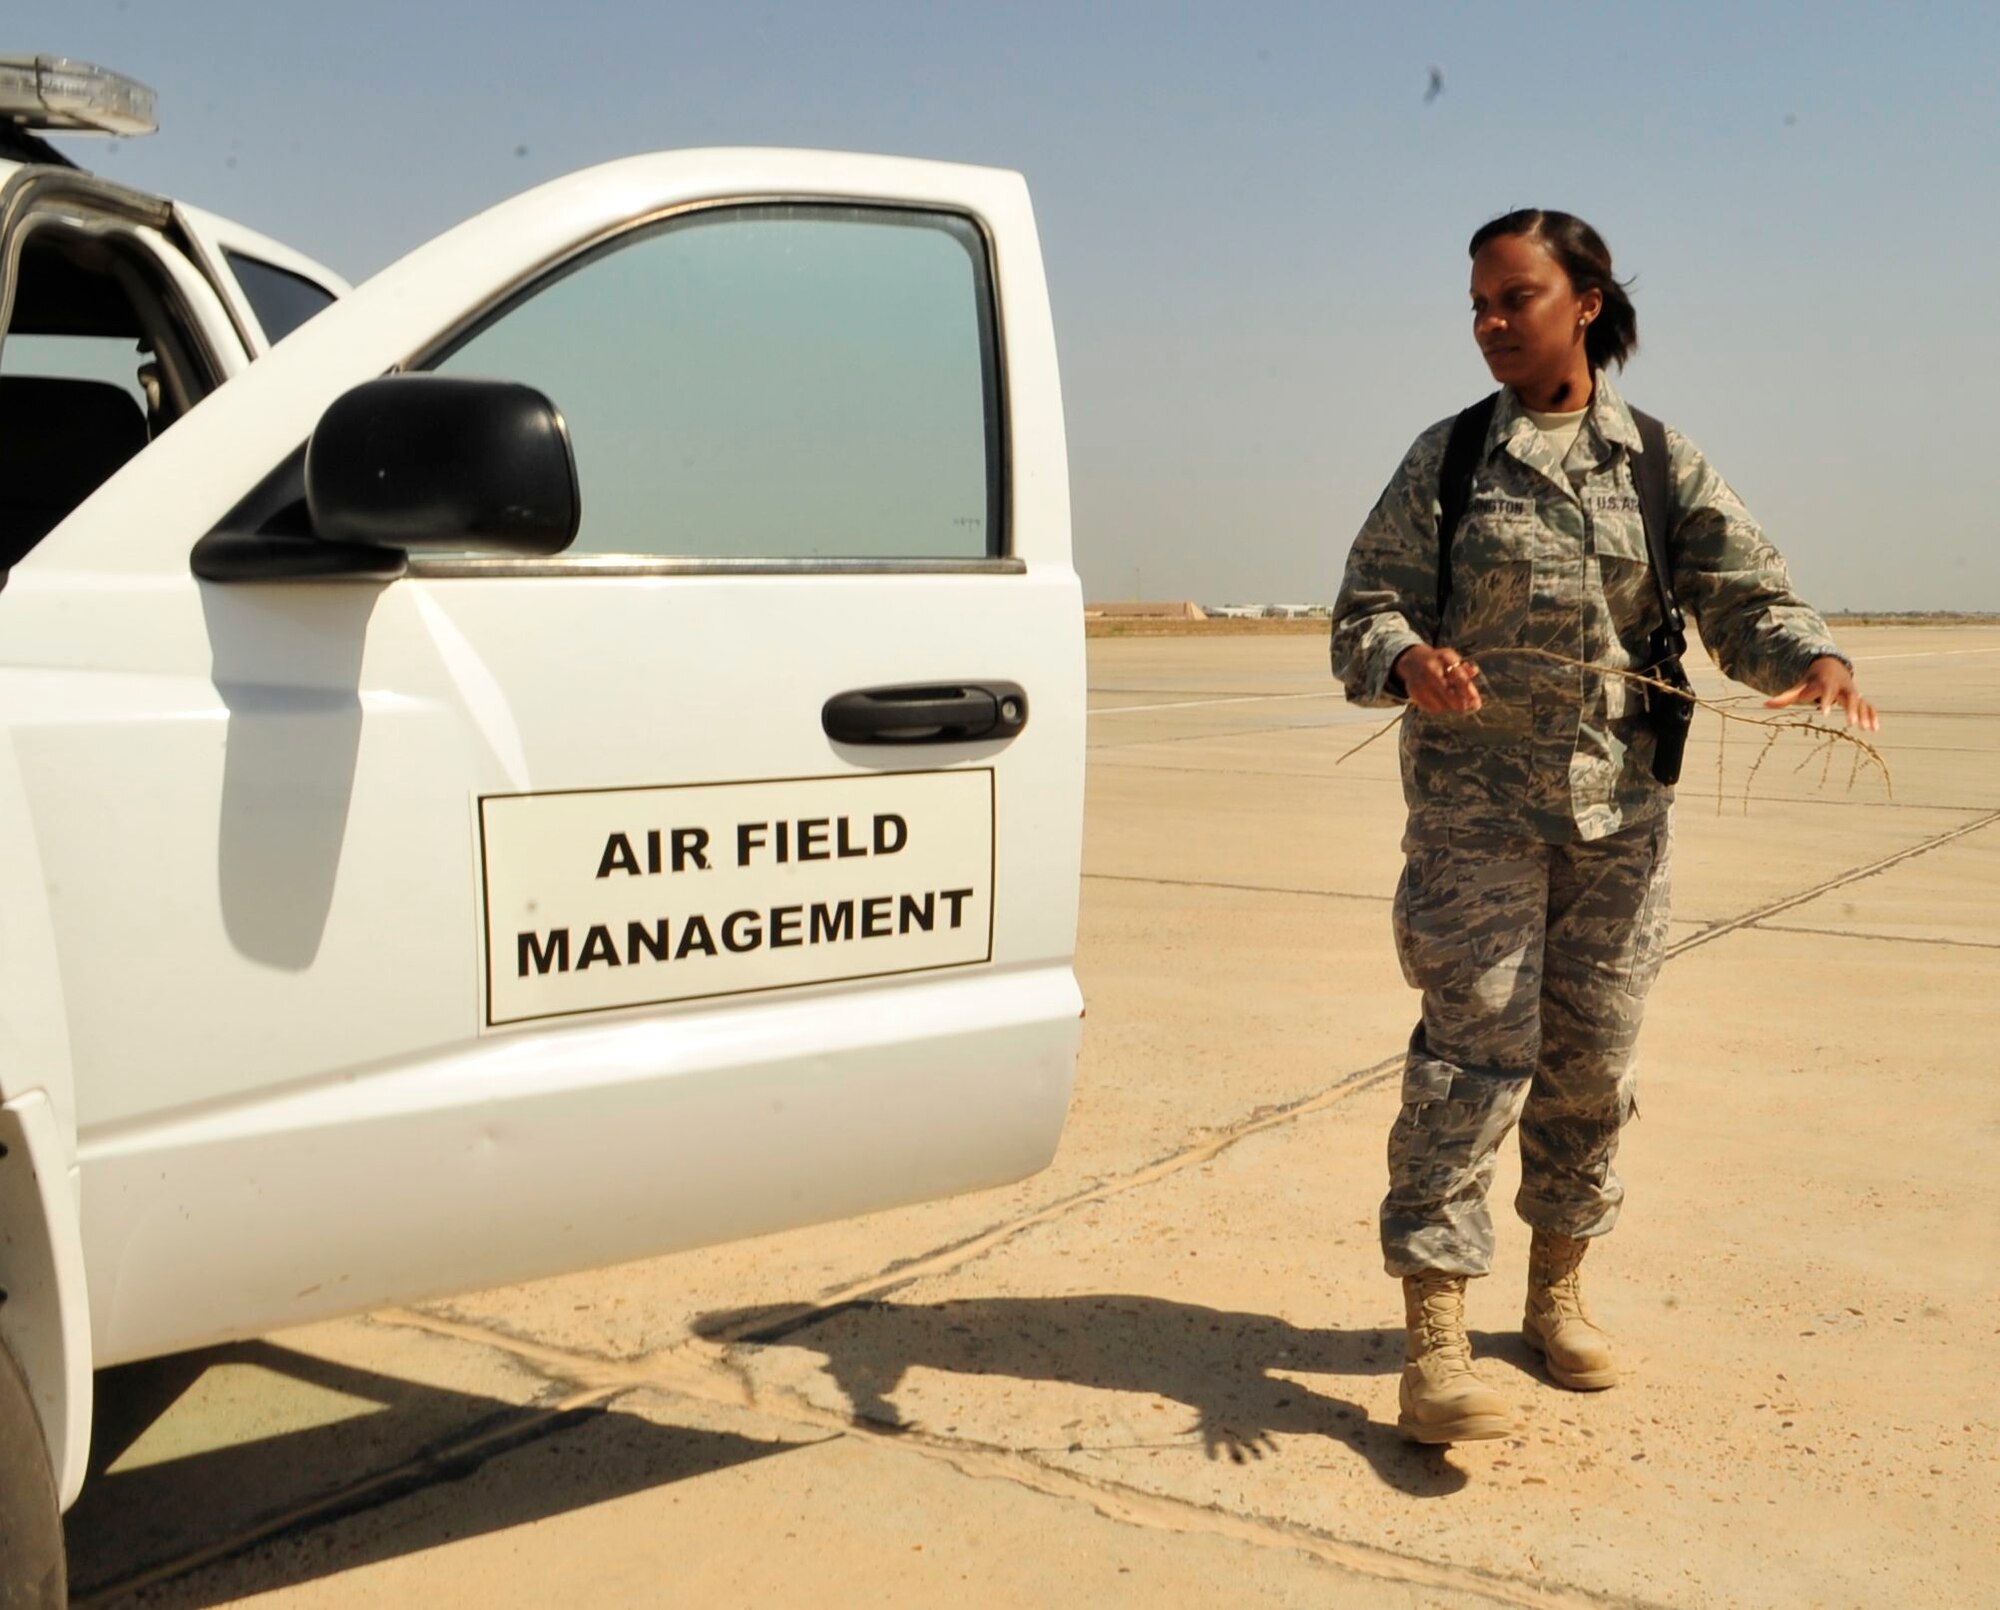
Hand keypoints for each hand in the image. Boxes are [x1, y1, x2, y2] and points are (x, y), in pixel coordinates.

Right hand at [1394, 644, 1483, 713]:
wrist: (1413, 661)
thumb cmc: (1440, 662)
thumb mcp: (1453, 659)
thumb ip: (1465, 668)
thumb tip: (1474, 672)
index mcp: (1443, 657)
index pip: (1458, 676)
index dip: (1468, 691)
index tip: (1476, 702)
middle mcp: (1430, 668)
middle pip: (1447, 692)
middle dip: (1460, 703)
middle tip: (1468, 709)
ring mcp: (1420, 680)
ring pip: (1440, 703)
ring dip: (1450, 706)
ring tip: (1454, 703)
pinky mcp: (1414, 692)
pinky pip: (1431, 707)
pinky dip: (1439, 708)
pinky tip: (1442, 703)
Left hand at [1764, 656, 1879, 730]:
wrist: (1830, 667)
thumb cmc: (1812, 681)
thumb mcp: (1799, 687)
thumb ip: (1785, 697)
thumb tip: (1765, 705)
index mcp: (1828, 683)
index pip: (1827, 692)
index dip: (1826, 702)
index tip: (1824, 714)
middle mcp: (1843, 686)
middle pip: (1850, 697)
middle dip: (1851, 710)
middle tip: (1851, 725)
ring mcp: (1853, 692)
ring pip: (1862, 703)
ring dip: (1865, 715)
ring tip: (1867, 730)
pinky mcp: (1859, 698)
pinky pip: (1869, 706)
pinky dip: (1873, 716)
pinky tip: (1875, 729)